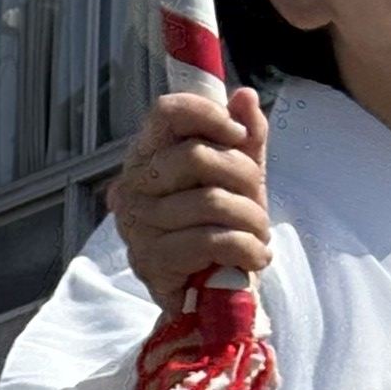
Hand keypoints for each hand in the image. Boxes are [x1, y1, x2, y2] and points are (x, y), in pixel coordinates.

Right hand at [107, 88, 270, 311]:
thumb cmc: (219, 228)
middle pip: (196, 156)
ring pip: (211, 201)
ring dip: (251, 220)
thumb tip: (245, 97)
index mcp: (149, 155)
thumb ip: (244, 138)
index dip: (209, 116)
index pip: (167, 112)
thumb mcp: (239, 177)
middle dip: (243, 176)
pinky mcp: (150, 261)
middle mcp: (133, 185)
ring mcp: (137, 224)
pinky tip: (254, 256)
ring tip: (257, 234)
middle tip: (256, 198)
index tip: (238, 136)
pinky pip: (210, 240)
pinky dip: (246, 248)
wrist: (208, 293)